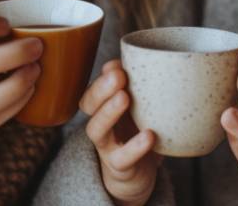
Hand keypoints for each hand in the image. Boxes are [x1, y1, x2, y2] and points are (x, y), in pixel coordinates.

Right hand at [80, 60, 162, 205]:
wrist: (139, 176)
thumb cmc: (137, 133)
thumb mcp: (138, 107)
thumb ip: (132, 85)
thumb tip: (120, 61)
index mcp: (103, 109)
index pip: (92, 92)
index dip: (100, 80)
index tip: (117, 66)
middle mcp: (101, 126)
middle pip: (89, 107)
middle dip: (101, 89)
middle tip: (118, 75)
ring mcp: (108, 148)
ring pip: (98, 131)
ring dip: (109, 112)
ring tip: (124, 97)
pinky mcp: (120, 168)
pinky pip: (123, 158)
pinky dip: (135, 147)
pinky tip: (149, 135)